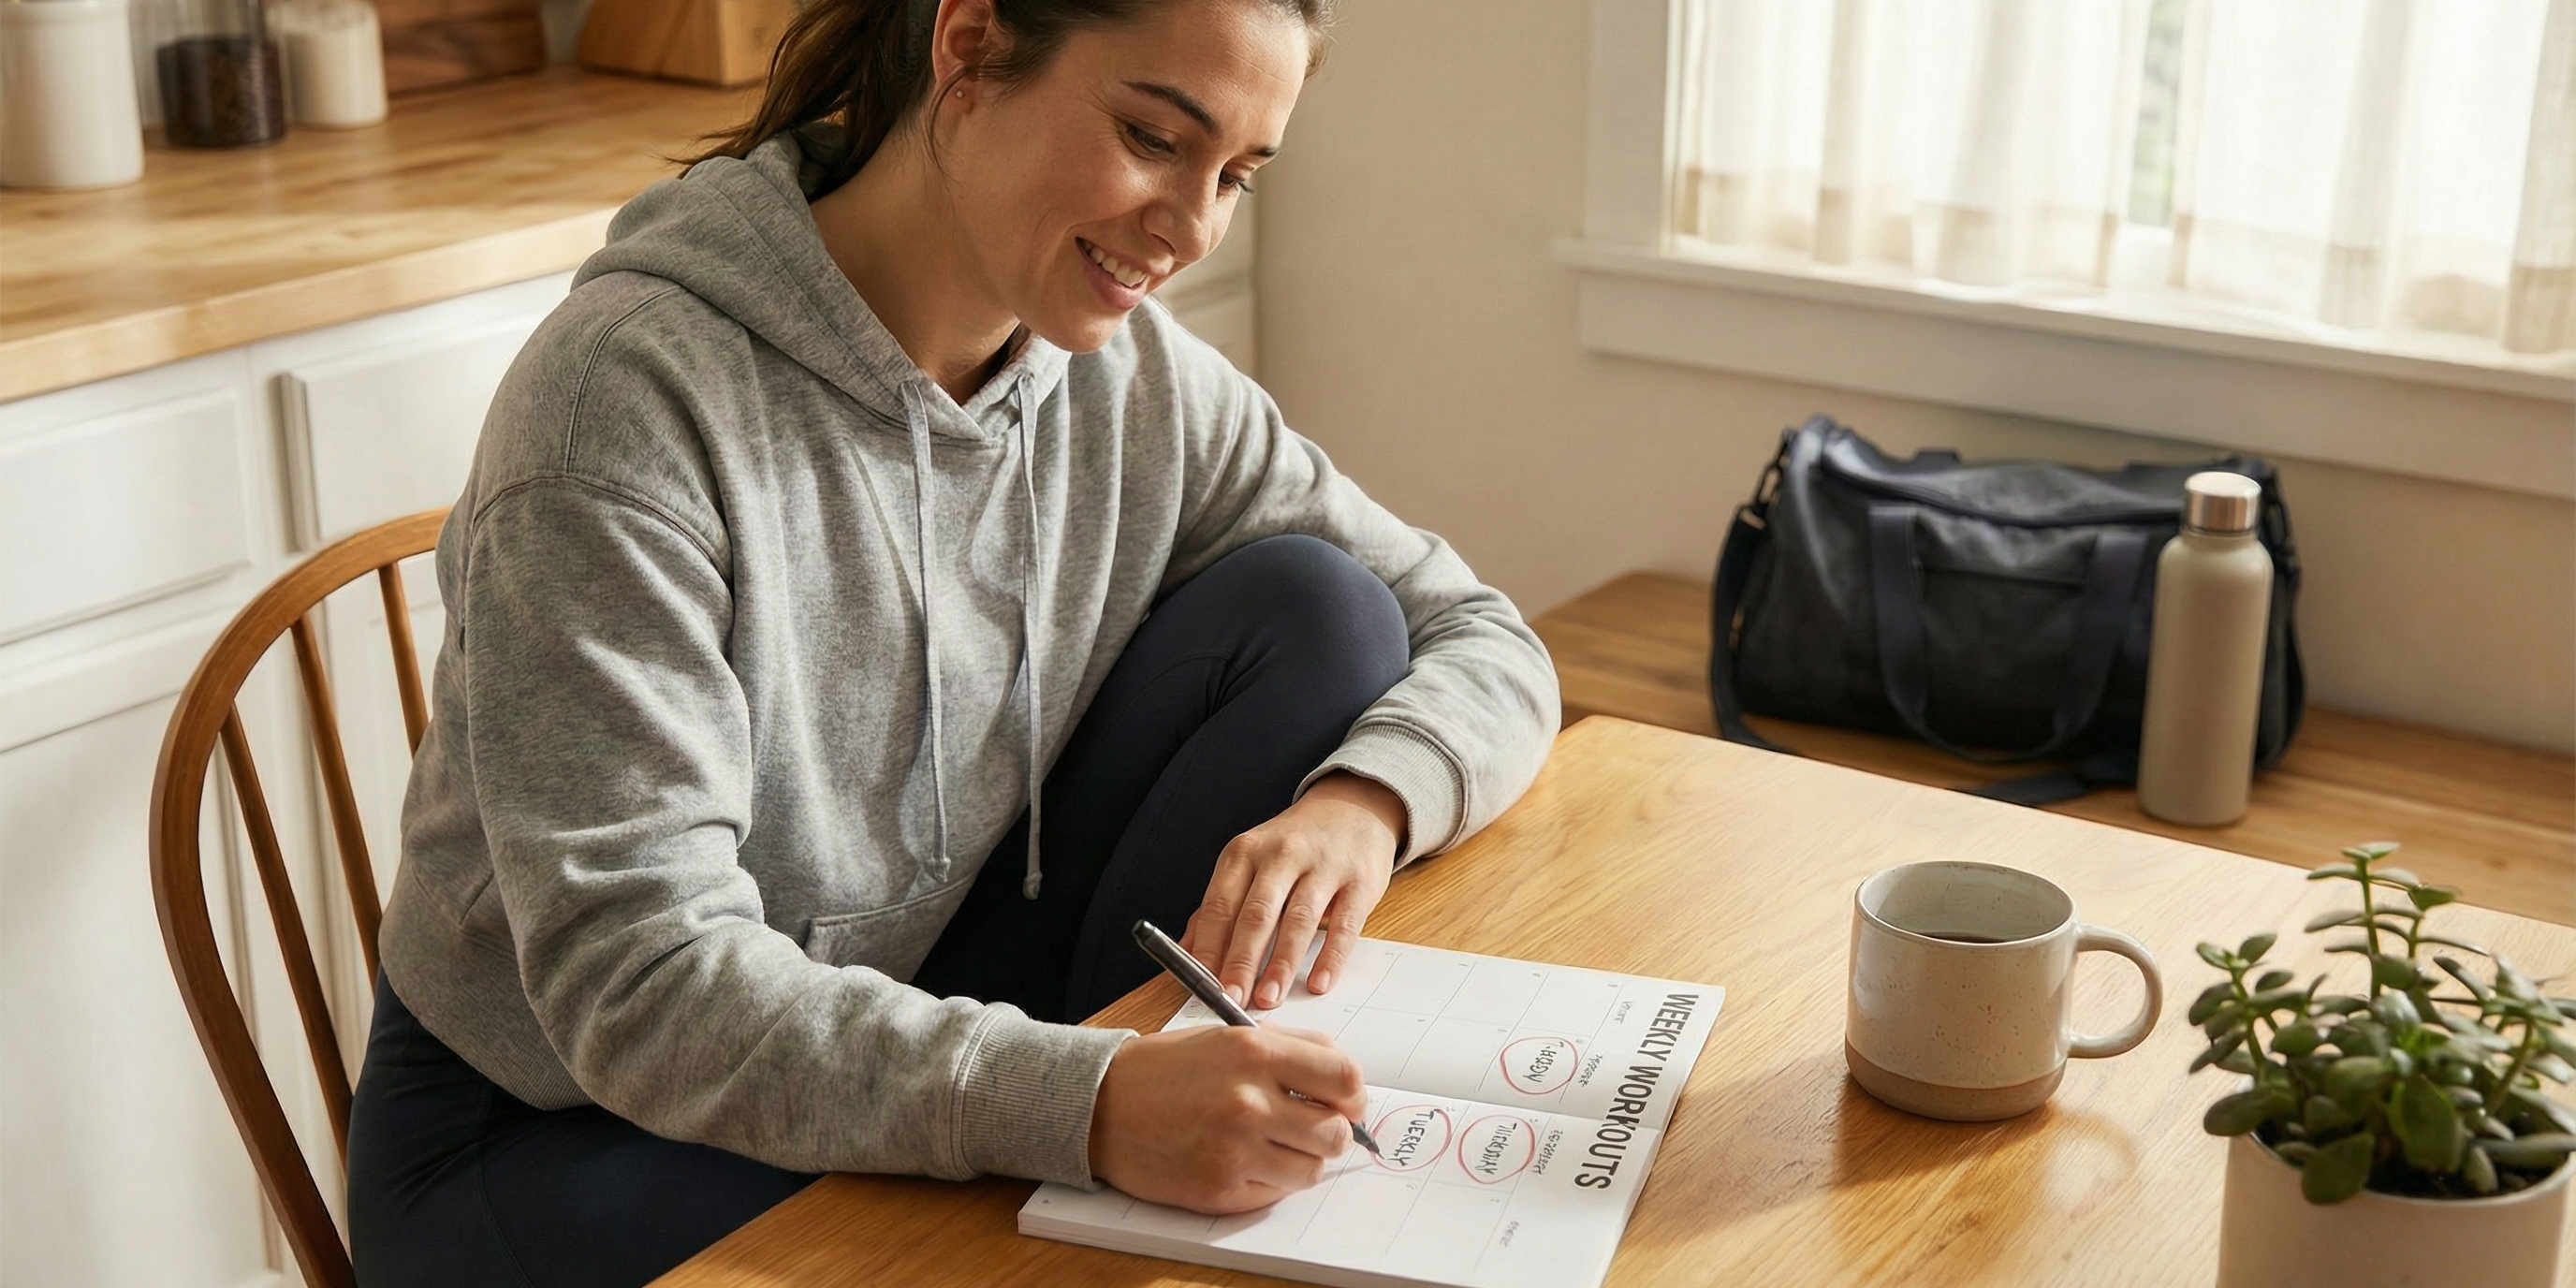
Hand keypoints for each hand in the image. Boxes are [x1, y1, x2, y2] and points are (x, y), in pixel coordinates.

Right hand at [1088, 1023, 1366, 1213]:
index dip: (1353, 1095)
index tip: (1346, 1102)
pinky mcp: (1220, 1188)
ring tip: (1272, 1144)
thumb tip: (1344, 1084)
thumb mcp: (1228, 1037)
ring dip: (1301, 1160)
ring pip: (1312, 1169)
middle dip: (1331, 1133)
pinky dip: (1268, 1181)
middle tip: (1310, 1128)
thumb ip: (1290, 1050)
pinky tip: (1241, 1160)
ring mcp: (1235, 1149)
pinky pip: (1275, 1193)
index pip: (1344, 1078)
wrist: (1100, 1106)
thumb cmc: (1166, 1069)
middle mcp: (1249, 1100)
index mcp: (1255, 1052)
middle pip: (1336, 1132)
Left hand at [1182, 772, 1404, 1009]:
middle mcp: (1281, 855)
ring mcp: (1323, 867)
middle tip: (1231, 999)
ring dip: (1280, 963)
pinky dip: (1330, 957)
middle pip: (1256, 914)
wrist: (1352, 809)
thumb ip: (1220, 905)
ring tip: (1268, 997)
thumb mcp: (1250, 863)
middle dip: (1241, 961)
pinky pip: (1345, 925)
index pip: (1219, 905)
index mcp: (1245, 853)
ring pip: (1297, 920)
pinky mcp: (1360, 882)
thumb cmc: (1293, 847)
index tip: (1201, 985)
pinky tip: (1318, 983)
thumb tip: (1188, 952)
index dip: (1209, 947)